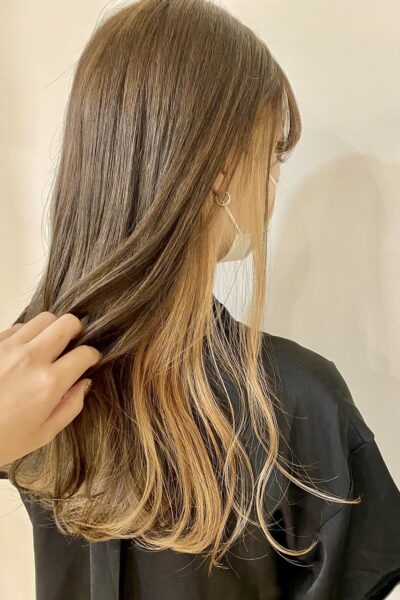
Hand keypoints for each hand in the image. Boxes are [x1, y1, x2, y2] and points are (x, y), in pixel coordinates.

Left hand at [0, 312, 102, 467]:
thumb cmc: (1, 440)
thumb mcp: (43, 434)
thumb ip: (71, 406)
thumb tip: (84, 383)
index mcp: (48, 383)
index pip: (84, 354)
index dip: (93, 356)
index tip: (91, 360)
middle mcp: (31, 358)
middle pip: (67, 323)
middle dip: (77, 332)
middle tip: (73, 345)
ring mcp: (9, 347)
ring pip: (43, 319)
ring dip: (51, 330)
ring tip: (48, 346)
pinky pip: (18, 326)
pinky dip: (27, 335)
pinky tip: (23, 352)